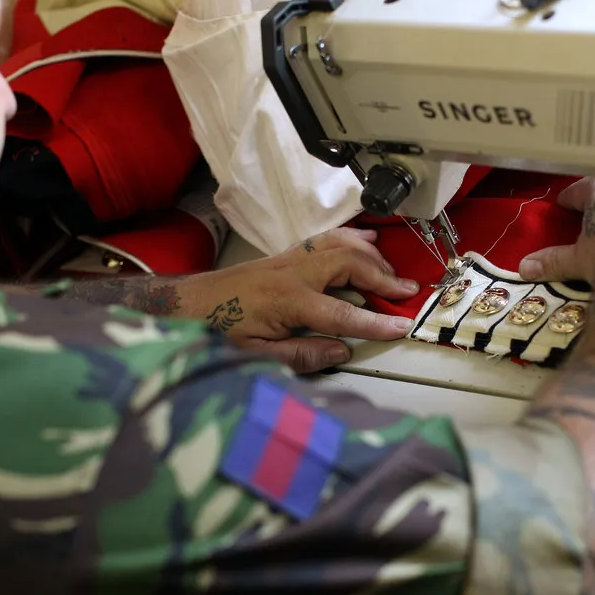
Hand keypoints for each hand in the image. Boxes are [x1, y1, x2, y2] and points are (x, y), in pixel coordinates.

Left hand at [178, 228, 418, 372]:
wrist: (187, 305)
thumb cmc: (218, 332)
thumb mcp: (256, 356)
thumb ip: (301, 354)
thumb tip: (341, 350)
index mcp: (287, 301)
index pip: (342, 313)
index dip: (375, 322)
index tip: (401, 327)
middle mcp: (292, 273)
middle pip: (349, 266)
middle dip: (382, 279)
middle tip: (406, 293)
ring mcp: (288, 259)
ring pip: (339, 246)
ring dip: (370, 258)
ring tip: (392, 273)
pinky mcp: (284, 254)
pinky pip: (324, 238)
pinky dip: (349, 238)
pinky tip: (367, 242)